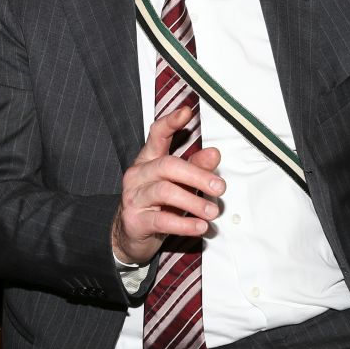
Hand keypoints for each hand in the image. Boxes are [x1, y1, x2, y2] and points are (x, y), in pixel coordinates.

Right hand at [112, 106, 223, 265]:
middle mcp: (138, 174)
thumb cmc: (156, 204)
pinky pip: (162, 219)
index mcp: (148, 159)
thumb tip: (214, 154)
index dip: (170, 122)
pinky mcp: (135, 220)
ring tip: (212, 211)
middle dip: (197, 175)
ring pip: (165, 191)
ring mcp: (134, 197)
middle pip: (167, 165)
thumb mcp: (177, 184)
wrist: (130, 235)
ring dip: (193, 201)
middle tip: (219, 186)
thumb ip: (195, 168)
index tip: (186, 113)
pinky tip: (199, 226)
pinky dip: (184, 224)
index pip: (157, 135)